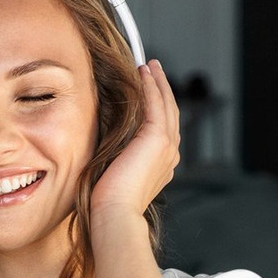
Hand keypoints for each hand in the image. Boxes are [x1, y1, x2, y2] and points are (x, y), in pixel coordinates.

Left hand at [89, 60, 180, 221]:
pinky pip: (157, 104)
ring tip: (149, 65)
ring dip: (158, 82)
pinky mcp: (158, 138)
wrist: (115, 211)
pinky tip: (143, 71)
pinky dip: (151, 85)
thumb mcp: (116, 173)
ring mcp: (167, 146)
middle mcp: (170, 155)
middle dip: (161, 89)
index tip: (148, 92)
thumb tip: (107, 139)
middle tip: (153, 69)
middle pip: (169, 113)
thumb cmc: (109, 201)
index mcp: (162, 165)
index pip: (163, 129)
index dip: (158, 107)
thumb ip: (120, 155)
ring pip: (166, 105)